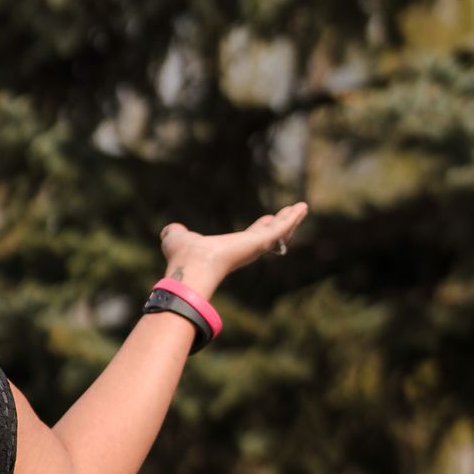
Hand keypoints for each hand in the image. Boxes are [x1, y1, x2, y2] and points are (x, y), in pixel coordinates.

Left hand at [158, 201, 307, 303]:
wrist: (191, 266)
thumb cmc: (182, 257)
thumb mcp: (176, 238)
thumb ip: (175, 233)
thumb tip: (170, 230)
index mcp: (228, 249)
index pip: (250, 238)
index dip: (260, 229)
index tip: (268, 221)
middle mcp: (244, 249)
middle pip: (269, 235)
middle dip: (281, 225)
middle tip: (292, 214)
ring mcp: (255, 246)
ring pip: (279, 231)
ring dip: (291, 219)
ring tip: (303, 207)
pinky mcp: (261, 241)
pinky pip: (282, 228)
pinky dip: (293, 217)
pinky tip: (303, 207)